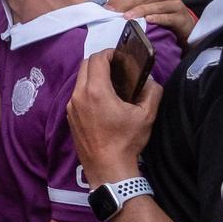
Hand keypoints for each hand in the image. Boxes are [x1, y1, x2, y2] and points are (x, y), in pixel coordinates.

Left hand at [66, 49, 162, 186]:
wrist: (107, 168)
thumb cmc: (126, 141)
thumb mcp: (146, 115)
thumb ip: (152, 92)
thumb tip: (150, 81)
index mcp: (95, 91)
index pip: (97, 59)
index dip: (110, 53)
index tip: (121, 56)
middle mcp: (78, 95)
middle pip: (85, 65)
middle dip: (100, 61)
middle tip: (117, 66)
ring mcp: (71, 107)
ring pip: (79, 80)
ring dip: (93, 75)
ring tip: (111, 82)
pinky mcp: (70, 117)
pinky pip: (77, 94)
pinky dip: (88, 89)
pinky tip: (102, 99)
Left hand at [107, 0, 197, 45]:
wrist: (184, 25)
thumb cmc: (161, 14)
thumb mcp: (147, 4)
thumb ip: (133, 1)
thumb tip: (111, 6)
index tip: (107, 6)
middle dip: (125, 4)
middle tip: (112, 13)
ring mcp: (175, 3)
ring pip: (154, 6)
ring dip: (139, 11)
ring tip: (126, 17)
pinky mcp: (181, 16)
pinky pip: (168, 17)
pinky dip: (157, 18)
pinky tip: (148, 20)